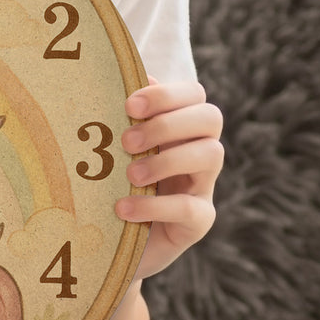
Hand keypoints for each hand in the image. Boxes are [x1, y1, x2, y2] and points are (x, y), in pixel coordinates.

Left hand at [115, 78, 221, 279]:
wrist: (107, 242)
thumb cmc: (109, 182)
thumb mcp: (111, 148)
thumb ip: (121, 117)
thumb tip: (125, 77)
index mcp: (179, 125)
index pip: (194, 94)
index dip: (167, 94)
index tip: (130, 106)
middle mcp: (198, 149)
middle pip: (210, 117)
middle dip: (168, 124)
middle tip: (126, 141)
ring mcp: (203, 186)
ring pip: (211, 155)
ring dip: (167, 160)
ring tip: (130, 175)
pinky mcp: (199, 222)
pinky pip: (192, 208)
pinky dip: (155, 206)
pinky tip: (124, 208)